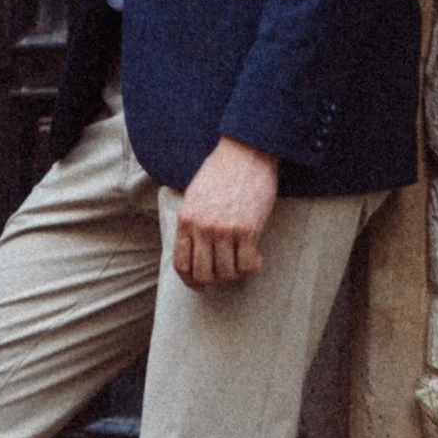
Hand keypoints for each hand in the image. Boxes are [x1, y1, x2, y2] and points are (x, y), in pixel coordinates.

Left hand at [173, 137, 278, 286]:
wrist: (245, 152)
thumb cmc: (221, 172)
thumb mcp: (195, 196)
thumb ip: (192, 222)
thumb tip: (195, 250)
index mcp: (186, 220)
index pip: (181, 264)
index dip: (190, 280)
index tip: (200, 284)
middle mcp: (202, 228)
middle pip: (203, 274)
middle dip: (214, 281)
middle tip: (225, 276)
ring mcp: (224, 229)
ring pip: (226, 272)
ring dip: (235, 273)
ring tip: (242, 262)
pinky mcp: (247, 229)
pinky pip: (247, 264)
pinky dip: (252, 266)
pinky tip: (256, 257)